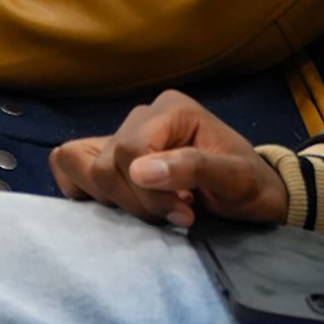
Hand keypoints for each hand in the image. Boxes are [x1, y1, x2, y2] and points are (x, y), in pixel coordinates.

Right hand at [50, 89, 288, 227]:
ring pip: (80, 164)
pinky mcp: (111, 158)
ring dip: (113, 199)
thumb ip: (193, 168)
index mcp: (172, 109)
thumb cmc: (249, 184)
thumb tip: (138, 169)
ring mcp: (123, 136)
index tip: (184, 213)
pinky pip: (70, 165)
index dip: (149, 191)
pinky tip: (124, 206)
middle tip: (177, 213)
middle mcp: (142, 116)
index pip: (129, 150)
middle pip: (105, 164)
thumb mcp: (236, 178)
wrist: (253, 194)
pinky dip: (86, 191)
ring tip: (155, 209)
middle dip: (137, 201)